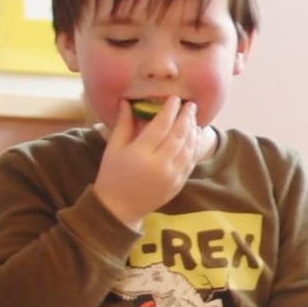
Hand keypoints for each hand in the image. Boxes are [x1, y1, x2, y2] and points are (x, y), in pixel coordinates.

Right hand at [92, 97, 203, 227]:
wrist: (119, 209)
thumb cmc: (112, 176)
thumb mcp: (113, 149)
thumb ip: (123, 124)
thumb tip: (127, 102)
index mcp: (141, 154)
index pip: (161, 126)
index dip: (170, 110)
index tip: (174, 98)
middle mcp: (160, 164)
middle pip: (179, 135)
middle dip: (186, 117)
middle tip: (190, 104)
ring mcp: (172, 175)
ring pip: (188, 148)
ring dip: (193, 130)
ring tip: (193, 117)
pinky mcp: (178, 183)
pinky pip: (191, 161)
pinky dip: (195, 146)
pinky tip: (195, 136)